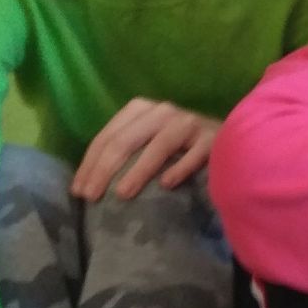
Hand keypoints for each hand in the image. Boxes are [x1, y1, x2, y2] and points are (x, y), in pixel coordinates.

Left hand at [72, 98, 219, 201]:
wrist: (229, 140)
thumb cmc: (179, 149)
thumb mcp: (146, 144)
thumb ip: (123, 153)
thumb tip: (87, 183)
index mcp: (141, 110)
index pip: (107, 136)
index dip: (90, 164)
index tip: (78, 192)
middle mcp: (162, 111)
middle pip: (126, 140)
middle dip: (104, 170)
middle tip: (92, 197)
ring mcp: (189, 123)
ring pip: (157, 146)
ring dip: (137, 171)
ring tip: (122, 195)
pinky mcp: (212, 139)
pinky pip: (193, 155)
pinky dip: (179, 169)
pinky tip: (166, 185)